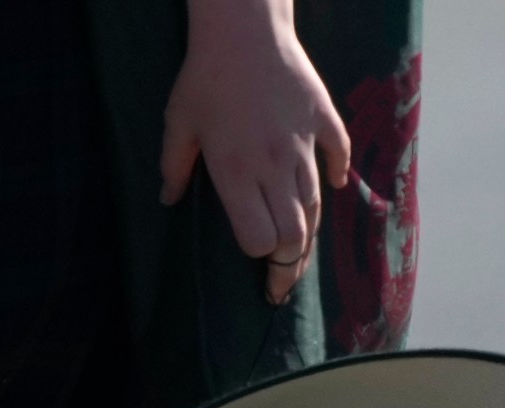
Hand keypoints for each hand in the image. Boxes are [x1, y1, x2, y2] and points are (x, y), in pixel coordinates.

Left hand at [159, 0, 350, 303]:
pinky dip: (336, 176)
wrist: (245, 27)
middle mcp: (273, 165)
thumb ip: (173, 166)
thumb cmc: (205, 75)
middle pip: (295, 234)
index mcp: (236, 172)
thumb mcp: (178, 122)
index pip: (259, 237)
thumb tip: (167, 200)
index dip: (256, 254)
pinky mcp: (323, 119)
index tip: (251, 259)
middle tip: (280, 284)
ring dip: (308, 234)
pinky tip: (331, 187)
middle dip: (288, 266)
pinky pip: (338, 156)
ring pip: (316, 206)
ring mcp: (303, 143)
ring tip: (299, 253)